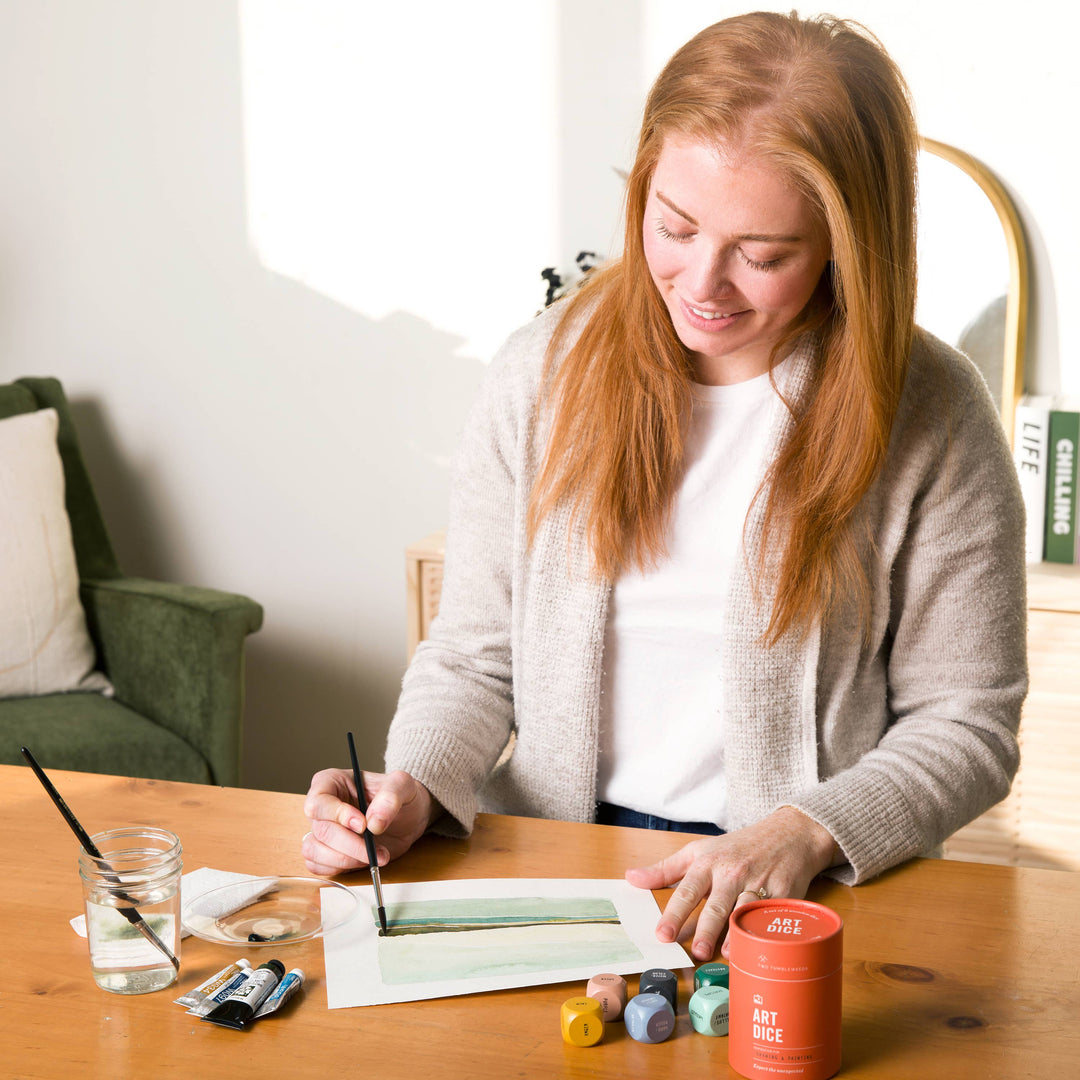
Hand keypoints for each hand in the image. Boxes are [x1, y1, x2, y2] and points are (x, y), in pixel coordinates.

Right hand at [301, 768, 437, 875]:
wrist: (408, 817)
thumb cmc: (400, 795)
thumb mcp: (403, 785)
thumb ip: (390, 797)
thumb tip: (373, 822)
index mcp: (331, 782)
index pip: (318, 802)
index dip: (337, 815)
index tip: (363, 825)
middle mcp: (322, 806)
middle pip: (321, 830)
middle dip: (350, 844)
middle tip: (375, 849)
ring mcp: (322, 830)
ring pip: (315, 851)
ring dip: (346, 859)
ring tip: (374, 856)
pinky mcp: (326, 852)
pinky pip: (318, 866)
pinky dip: (340, 868)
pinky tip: (362, 861)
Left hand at [624, 807, 838, 961]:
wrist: (787, 834)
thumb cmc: (736, 847)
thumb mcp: (698, 851)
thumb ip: (664, 870)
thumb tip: (631, 878)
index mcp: (707, 863)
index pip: (687, 890)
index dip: (674, 913)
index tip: (662, 935)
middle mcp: (731, 873)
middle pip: (716, 904)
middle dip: (706, 928)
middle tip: (696, 951)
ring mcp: (758, 883)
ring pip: (744, 910)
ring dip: (736, 933)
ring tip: (727, 954)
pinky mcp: (783, 893)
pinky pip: (771, 914)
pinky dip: (764, 930)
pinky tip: (758, 946)